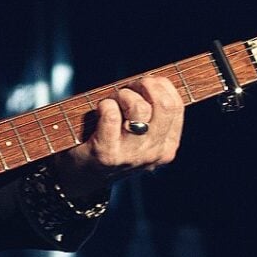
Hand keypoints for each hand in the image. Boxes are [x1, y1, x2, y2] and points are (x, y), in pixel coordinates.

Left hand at [54, 76, 183, 201]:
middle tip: (127, 88)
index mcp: (167, 146)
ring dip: (122, 95)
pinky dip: (104, 105)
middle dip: (144, 85)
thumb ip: (150, 110)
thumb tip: (156, 80)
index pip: (176, 105)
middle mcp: (153, 152)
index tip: (142, 85)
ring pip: (139, 108)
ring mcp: (131, 155)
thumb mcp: (138, 131)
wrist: (80, 176)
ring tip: (111, 101)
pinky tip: (99, 111)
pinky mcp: (107, 153)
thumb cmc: (110, 142)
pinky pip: (111, 115)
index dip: (159, 85)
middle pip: (164, 105)